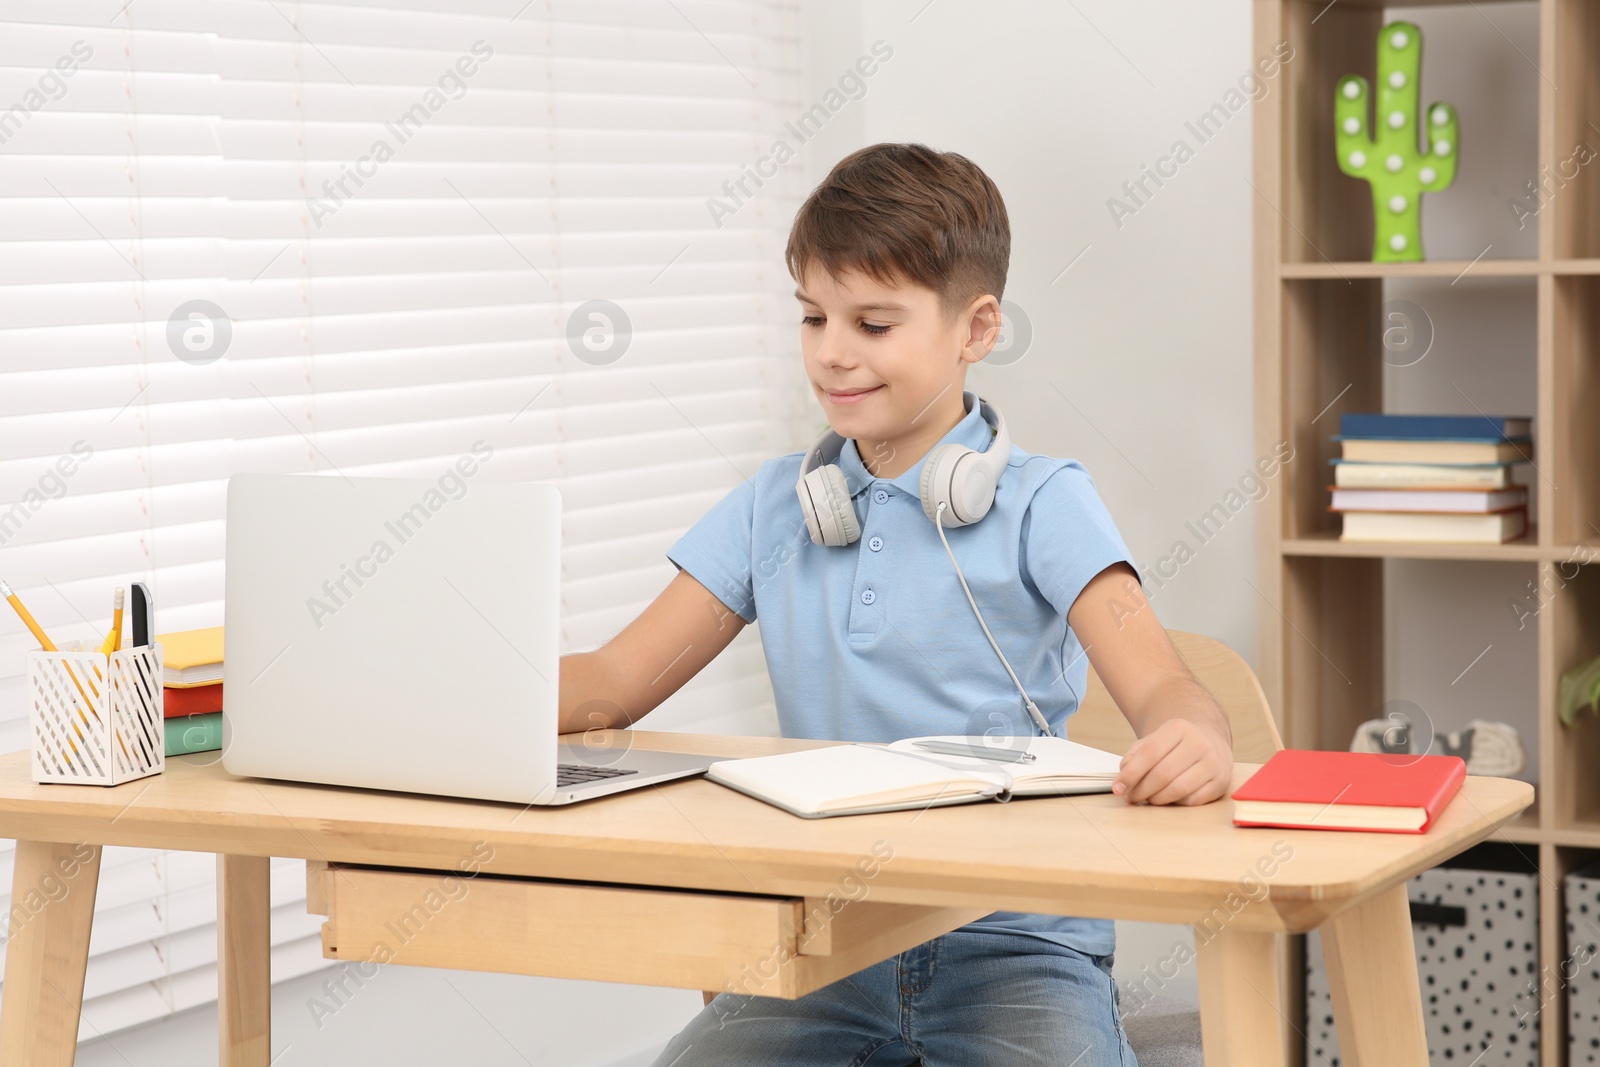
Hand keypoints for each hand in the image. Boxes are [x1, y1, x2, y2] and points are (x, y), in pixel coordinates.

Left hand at [1112, 717, 1231, 805]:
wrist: (1210, 740)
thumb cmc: (1175, 745)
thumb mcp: (1154, 740)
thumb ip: (1134, 757)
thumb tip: (1122, 781)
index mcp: (1179, 728)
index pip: (1149, 753)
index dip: (1130, 774)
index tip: (1118, 788)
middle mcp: (1200, 743)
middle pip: (1162, 774)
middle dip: (1141, 790)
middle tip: (1131, 797)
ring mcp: (1213, 763)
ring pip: (1178, 789)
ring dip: (1157, 799)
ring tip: (1147, 798)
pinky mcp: (1221, 782)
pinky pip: (1192, 800)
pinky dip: (1175, 803)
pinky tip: (1169, 798)